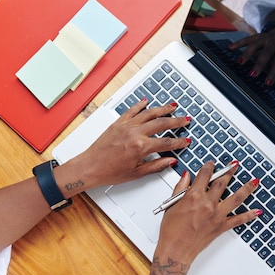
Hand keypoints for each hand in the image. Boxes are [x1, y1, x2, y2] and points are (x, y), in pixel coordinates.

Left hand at [74, 99, 190, 187]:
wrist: (89, 167)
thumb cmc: (109, 172)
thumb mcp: (136, 173)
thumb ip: (156, 166)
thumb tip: (170, 161)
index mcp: (141, 147)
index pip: (166, 143)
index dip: (179, 142)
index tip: (185, 141)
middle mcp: (134, 133)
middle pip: (161, 123)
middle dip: (176, 121)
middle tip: (185, 120)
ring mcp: (126, 126)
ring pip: (149, 113)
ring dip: (163, 109)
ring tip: (173, 107)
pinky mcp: (118, 123)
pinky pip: (132, 110)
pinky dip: (140, 105)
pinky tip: (146, 101)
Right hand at [156, 161, 260, 265]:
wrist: (175, 250)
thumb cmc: (171, 231)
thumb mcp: (172, 205)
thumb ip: (180, 188)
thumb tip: (186, 177)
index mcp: (194, 196)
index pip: (205, 174)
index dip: (209, 166)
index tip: (212, 164)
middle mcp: (208, 203)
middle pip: (222, 182)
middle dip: (229, 171)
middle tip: (235, 166)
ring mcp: (217, 215)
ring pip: (236, 198)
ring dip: (247, 188)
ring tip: (255, 181)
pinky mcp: (221, 226)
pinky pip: (239, 220)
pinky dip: (249, 215)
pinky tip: (257, 211)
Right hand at [229, 29, 274, 85]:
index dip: (274, 73)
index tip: (268, 83)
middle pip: (266, 52)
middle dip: (259, 64)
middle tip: (252, 74)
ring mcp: (265, 37)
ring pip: (255, 44)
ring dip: (246, 53)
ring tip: (239, 62)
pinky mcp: (256, 35)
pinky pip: (247, 39)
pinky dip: (238, 43)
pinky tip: (230, 47)